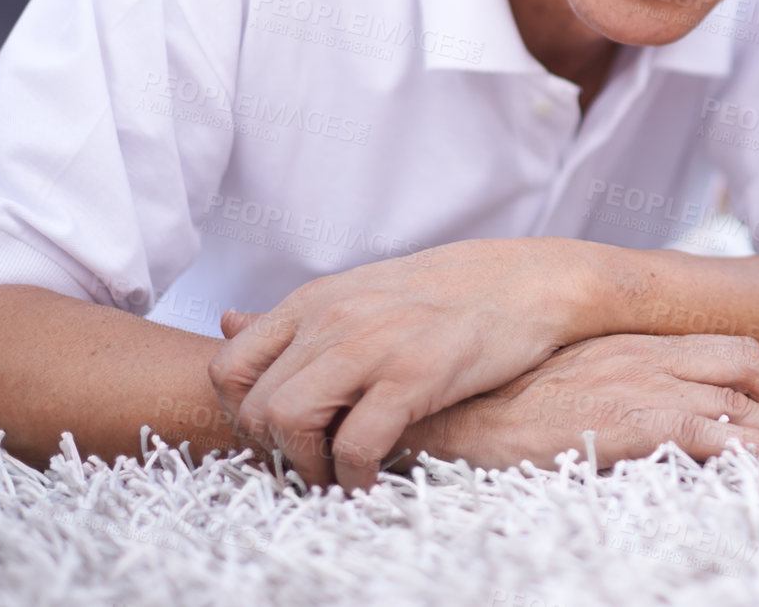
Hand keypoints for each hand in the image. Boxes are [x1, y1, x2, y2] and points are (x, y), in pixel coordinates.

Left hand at [208, 238, 595, 491]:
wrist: (531, 280)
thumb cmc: (449, 292)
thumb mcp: (361, 289)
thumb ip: (298, 316)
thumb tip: (227, 321)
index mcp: (316, 300)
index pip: (229, 366)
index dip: (240, 415)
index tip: (276, 437)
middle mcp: (333, 319)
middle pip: (254, 404)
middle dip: (274, 453)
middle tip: (309, 467)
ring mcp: (372, 345)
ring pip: (289, 422)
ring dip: (306, 467)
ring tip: (337, 478)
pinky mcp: (415, 374)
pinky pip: (355, 444)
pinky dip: (354, 477)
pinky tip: (373, 480)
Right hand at [386, 334, 758, 471]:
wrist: (453, 410)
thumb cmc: (501, 407)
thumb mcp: (568, 385)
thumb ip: (613, 389)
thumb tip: (647, 424)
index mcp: (634, 345)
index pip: (728, 349)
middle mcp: (644, 356)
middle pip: (745, 365)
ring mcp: (638, 385)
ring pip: (736, 403)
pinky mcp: (628, 421)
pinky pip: (707, 434)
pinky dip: (745, 454)